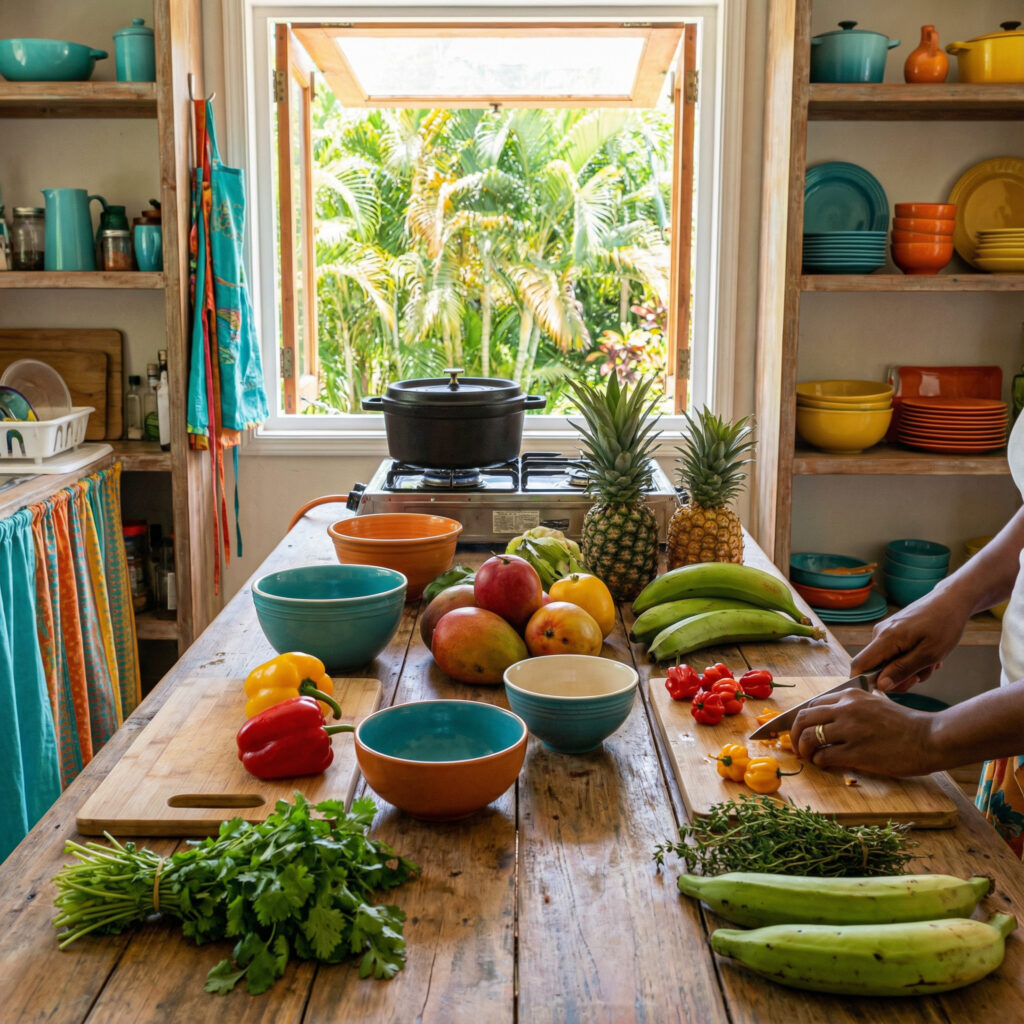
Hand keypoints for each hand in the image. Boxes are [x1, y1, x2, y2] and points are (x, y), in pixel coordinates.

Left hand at [790, 689, 938, 776]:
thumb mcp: (875, 705)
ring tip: (809, 757)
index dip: (801, 720)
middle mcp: (846, 709)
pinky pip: (824, 756)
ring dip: (804, 750)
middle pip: (803, 719)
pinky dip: (819, 762)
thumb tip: (829, 722)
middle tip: (797, 746)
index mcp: (850, 696)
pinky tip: (825, 764)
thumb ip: (851, 709)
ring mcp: (850, 730)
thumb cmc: (906, 725)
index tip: (800, 731)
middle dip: (794, 734)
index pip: (812, 705)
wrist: (930, 738)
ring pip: (808, 737)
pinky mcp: (856, 752)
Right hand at [849, 584, 973, 691]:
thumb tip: (880, 686)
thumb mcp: (929, 654)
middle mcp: (880, 634)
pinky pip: (895, 654)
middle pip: (876, 668)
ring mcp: (886, 632)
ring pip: (889, 662)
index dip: (864, 683)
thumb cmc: (944, 625)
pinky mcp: (893, 632)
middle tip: (922, 676)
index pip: (859, 665)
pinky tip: (928, 655)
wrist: (952, 600)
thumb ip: (902, 670)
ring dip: (910, 669)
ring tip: (931, 662)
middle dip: (898, 677)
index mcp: (885, 638)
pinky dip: (911, 659)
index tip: (887, 691)